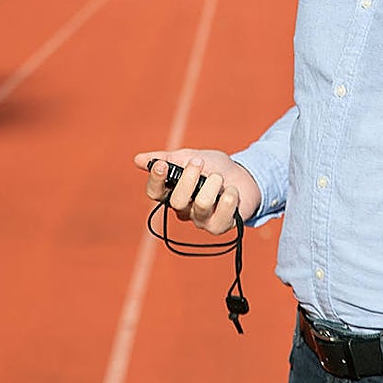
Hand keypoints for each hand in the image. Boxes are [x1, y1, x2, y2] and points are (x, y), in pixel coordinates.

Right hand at [133, 149, 260, 234]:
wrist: (245, 174)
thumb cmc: (214, 167)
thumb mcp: (190, 156)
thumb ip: (167, 158)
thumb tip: (137, 160)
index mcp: (172, 191)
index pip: (155, 193)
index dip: (155, 180)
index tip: (162, 165)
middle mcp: (184, 209)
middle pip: (176, 201)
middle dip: (189, 178)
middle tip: (199, 162)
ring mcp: (201, 220)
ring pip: (200, 207)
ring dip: (212, 186)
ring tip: (220, 177)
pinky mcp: (219, 226)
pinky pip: (220, 218)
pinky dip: (228, 199)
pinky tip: (231, 191)